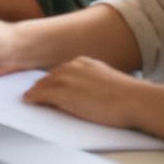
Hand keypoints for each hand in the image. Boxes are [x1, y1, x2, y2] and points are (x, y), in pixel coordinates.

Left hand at [24, 57, 144, 127]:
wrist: (135, 101)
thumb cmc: (130, 98)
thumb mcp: (108, 83)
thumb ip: (93, 83)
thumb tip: (88, 93)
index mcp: (84, 63)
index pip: (62, 70)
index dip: (55, 80)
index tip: (50, 85)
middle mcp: (72, 67)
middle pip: (50, 77)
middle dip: (44, 86)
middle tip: (36, 93)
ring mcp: (65, 79)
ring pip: (42, 85)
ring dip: (36, 92)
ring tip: (31, 98)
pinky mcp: (61, 94)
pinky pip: (39, 95)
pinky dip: (32, 98)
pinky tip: (28, 101)